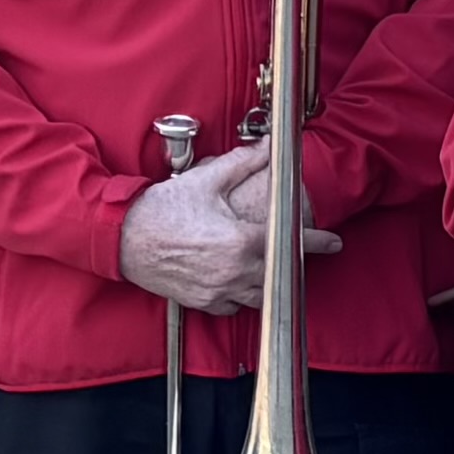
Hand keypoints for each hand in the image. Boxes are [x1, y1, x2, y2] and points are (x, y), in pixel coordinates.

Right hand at [117, 140, 323, 315]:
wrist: (120, 237)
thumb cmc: (161, 208)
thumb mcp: (204, 180)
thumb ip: (242, 163)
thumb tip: (268, 146)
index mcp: (240, 242)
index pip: (291, 244)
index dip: (317, 243)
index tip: (333, 242)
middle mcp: (234, 271)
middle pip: (280, 275)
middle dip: (290, 264)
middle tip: (294, 254)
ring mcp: (218, 291)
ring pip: (259, 296)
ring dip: (267, 283)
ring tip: (269, 268)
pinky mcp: (202, 302)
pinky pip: (233, 307)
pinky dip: (240, 297)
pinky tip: (238, 282)